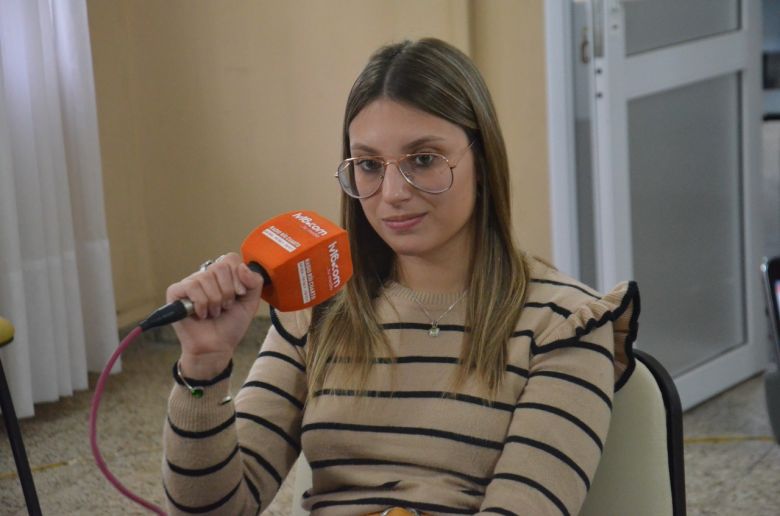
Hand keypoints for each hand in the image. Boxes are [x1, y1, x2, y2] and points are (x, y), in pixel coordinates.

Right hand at [166, 253, 263, 378]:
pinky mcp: (175, 292)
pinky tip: (201, 314)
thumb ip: (254, 282)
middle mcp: (205, 275)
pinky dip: (201, 303)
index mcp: (222, 275)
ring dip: (215, 301)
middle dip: (228, 292)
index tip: (239, 294)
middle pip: (220, 267)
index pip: (231, 259)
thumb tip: (242, 267)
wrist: (217, 347)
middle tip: (225, 306)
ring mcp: (190, 282)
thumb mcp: (250, 302)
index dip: (238, 277)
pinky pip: (192, 287)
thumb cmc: (230, 325)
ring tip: (213, 312)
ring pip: (207, 278)